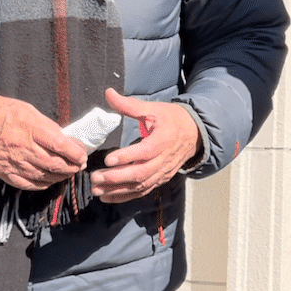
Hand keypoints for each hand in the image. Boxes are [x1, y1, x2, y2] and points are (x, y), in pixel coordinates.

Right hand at [0, 93, 87, 189]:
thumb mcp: (27, 110)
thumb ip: (46, 126)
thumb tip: (64, 139)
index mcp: (29, 128)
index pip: (59, 145)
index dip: (75, 153)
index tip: (83, 154)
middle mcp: (22, 148)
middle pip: (54, 164)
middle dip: (72, 167)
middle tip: (79, 165)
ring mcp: (11, 163)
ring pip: (43, 176)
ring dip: (60, 176)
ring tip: (68, 172)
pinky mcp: (2, 173)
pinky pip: (27, 184)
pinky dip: (42, 184)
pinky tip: (50, 180)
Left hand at [90, 88, 201, 202]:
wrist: (194, 133)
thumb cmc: (172, 119)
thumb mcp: (153, 108)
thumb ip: (129, 105)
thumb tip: (109, 93)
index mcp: (163, 140)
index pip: (144, 152)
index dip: (126, 157)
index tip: (108, 160)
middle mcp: (164, 159)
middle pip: (140, 173)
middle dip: (116, 178)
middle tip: (95, 177)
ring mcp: (162, 171)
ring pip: (140, 185)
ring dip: (118, 190)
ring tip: (97, 190)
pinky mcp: (160, 179)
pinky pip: (142, 191)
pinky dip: (125, 196)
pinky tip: (108, 197)